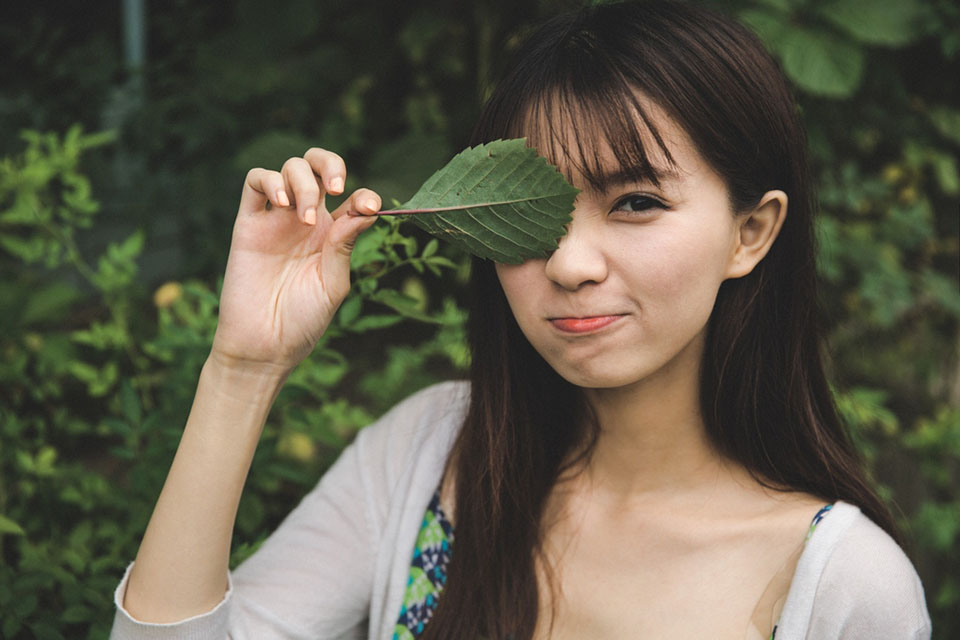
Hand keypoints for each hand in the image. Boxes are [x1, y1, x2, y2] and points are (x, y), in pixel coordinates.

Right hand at [210, 148, 378, 373]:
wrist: (263, 345)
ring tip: (305, 218)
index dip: (363, 194)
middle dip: (329, 164)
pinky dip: (270, 181)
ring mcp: (276, 220)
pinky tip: (282, 204)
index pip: (351, 196)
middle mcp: (305, 221)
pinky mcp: (248, 224)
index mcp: (333, 236)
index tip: (368, 207)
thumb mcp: (333, 284)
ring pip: (289, 169)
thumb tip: (364, 209)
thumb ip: (344, 245)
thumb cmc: (303, 321)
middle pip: (317, 167)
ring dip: (303, 183)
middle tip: (336, 188)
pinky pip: (254, 182)